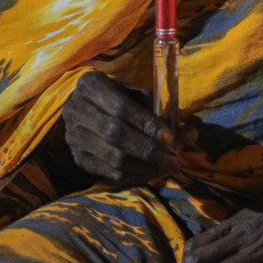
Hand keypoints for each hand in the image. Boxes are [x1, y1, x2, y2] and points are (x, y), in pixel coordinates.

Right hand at [62, 71, 180, 186]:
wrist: (81, 106)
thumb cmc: (114, 94)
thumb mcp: (131, 90)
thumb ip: (155, 106)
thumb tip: (188, 130)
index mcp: (91, 85)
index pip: (120, 108)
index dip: (146, 123)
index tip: (169, 137)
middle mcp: (76, 111)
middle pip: (115, 135)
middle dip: (149, 149)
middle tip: (174, 159)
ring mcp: (74, 138)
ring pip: (112, 158)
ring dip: (145, 167)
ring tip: (168, 167)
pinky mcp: (79, 159)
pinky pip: (108, 174)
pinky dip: (134, 176)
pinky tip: (152, 173)